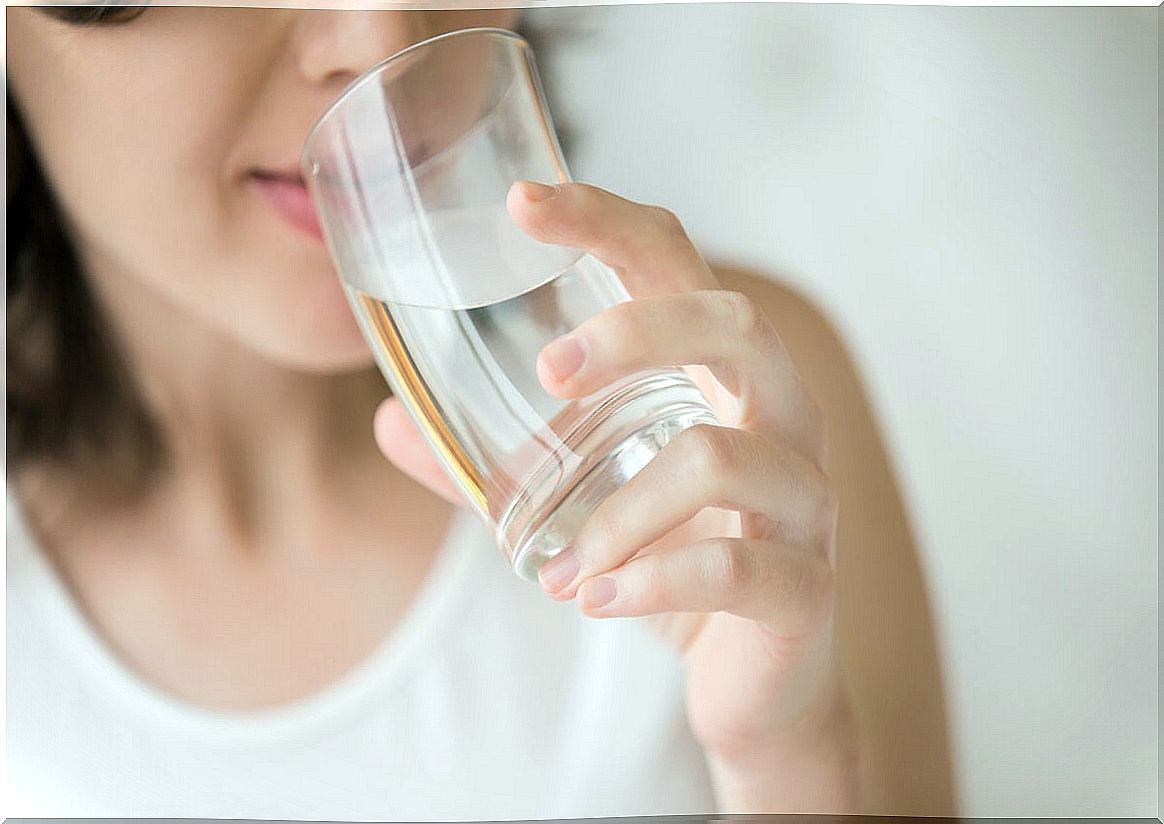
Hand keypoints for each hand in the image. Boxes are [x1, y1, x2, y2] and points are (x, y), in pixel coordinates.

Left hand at [374, 180, 860, 810]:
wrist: (753, 680)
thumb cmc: (671, 561)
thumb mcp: (578, 501)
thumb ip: (491, 464)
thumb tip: (390, 423)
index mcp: (718, 377)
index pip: (675, 265)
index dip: (607, 219)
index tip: (523, 203)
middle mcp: (778, 417)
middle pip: (734, 325)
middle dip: (636, 333)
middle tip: (548, 372)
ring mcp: (804, 498)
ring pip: (723, 456)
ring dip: (620, 511)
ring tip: (558, 567)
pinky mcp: (805, 584)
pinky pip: (734, 567)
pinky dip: (651, 582)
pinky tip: (596, 599)